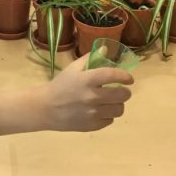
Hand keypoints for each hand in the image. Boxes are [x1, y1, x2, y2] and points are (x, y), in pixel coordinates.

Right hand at [0, 53, 132, 135]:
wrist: (45, 108)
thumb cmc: (60, 85)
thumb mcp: (73, 68)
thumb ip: (90, 58)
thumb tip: (106, 50)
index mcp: (88, 80)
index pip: (114, 76)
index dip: (125, 76)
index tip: (129, 79)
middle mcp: (93, 97)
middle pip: (122, 95)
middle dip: (125, 92)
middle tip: (120, 90)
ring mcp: (93, 113)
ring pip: (119, 109)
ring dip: (118, 104)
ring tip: (111, 101)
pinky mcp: (92, 126)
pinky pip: (110, 120)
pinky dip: (108, 115)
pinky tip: (100, 111)